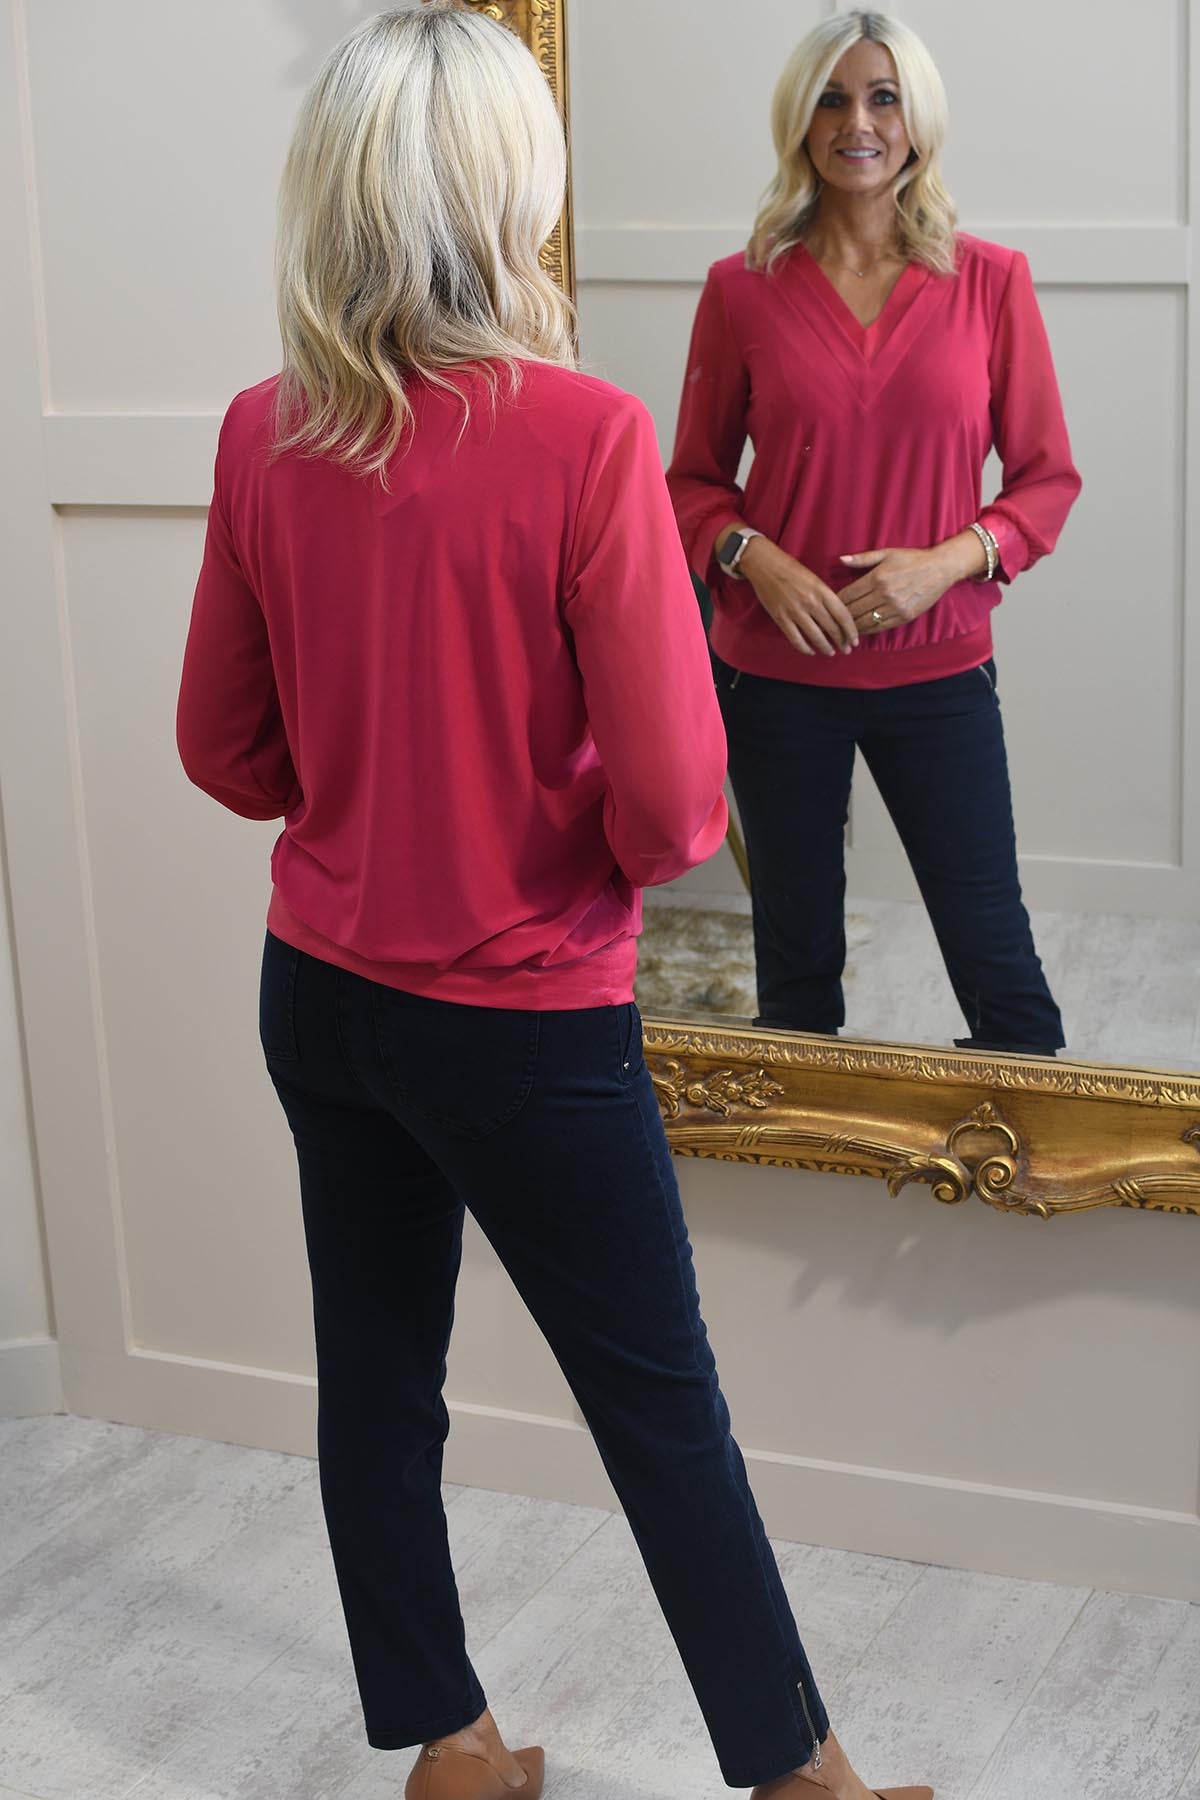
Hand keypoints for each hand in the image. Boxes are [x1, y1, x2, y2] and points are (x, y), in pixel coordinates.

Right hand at [739, 537, 858, 656]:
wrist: (764, 564)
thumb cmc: (790, 568)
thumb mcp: (814, 578)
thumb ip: (824, 596)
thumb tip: (834, 616)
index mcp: (822, 590)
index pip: (843, 615)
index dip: (851, 630)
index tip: (855, 639)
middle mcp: (811, 602)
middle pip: (832, 628)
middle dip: (842, 642)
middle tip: (846, 649)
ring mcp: (795, 612)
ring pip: (816, 637)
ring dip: (825, 647)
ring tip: (831, 652)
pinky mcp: (781, 618)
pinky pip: (796, 639)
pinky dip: (805, 648)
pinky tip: (811, 651)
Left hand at [838, 542, 972, 633]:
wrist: (940, 568)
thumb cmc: (912, 558)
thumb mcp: (887, 553)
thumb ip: (862, 558)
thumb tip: (840, 560)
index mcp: (877, 577)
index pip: (848, 595)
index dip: (836, 602)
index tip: (828, 606)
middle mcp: (885, 594)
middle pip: (854, 611)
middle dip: (840, 618)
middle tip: (829, 622)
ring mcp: (895, 608)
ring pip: (865, 622)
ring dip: (851, 627)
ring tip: (841, 630)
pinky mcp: (904, 617)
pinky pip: (880, 628)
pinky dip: (867, 630)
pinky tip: (859, 630)